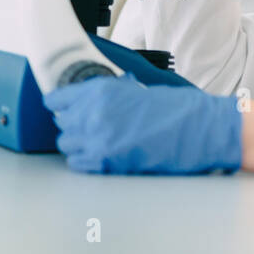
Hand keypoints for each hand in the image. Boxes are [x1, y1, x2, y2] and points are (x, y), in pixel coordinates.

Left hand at [44, 74, 241, 173]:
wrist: (197, 128)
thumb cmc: (175, 108)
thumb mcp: (135, 90)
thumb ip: (107, 95)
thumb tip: (88, 103)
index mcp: (100, 90)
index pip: (56, 99)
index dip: (61, 104)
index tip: (64, 108)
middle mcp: (92, 112)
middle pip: (61, 123)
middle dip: (74, 124)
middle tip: (91, 126)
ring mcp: (96, 138)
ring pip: (66, 144)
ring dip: (79, 143)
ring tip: (99, 142)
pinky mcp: (104, 161)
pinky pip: (76, 163)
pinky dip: (85, 160)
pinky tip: (102, 155)